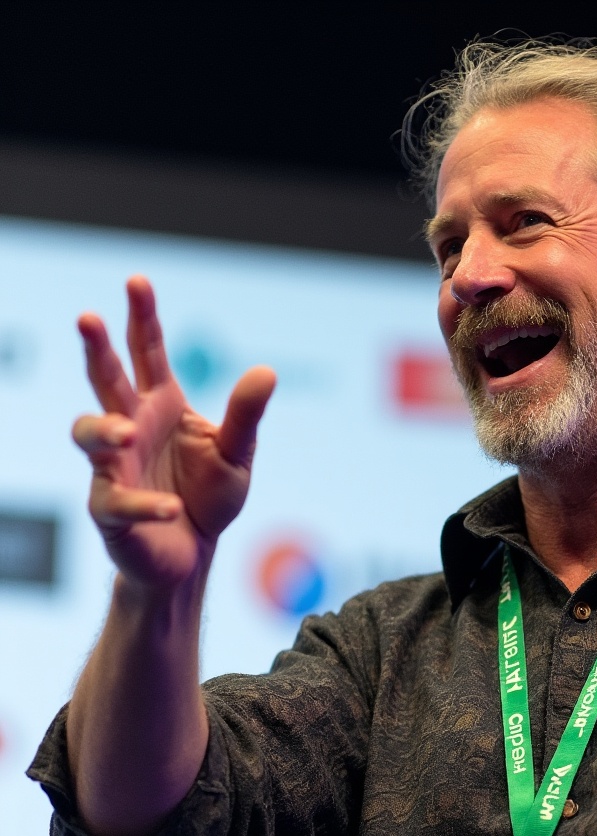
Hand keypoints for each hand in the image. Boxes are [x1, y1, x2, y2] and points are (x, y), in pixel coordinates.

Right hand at [72, 276, 275, 587]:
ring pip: (89, 436)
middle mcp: (131, 428)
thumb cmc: (209, 497)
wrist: (193, 553)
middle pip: (107, 381)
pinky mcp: (112, 510)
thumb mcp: (238, 453)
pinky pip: (121, 501)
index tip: (137, 280)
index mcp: (162, 406)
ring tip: (126, 435)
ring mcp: (114, 467)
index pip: (148, 353)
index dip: (142, 317)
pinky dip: (147, 504)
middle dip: (97, 349)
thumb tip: (267, 370)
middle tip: (87, 317)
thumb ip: (246, 415)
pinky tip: (171, 507)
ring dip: (103, 431)